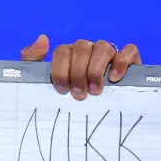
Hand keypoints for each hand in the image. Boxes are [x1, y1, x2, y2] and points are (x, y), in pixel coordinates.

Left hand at [21, 34, 141, 100]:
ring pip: (103, 47)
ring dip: (96, 70)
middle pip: (82, 48)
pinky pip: (128, 50)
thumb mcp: (41, 83)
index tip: (62, 90)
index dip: (60, 70)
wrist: (90, 122)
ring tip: (95, 91)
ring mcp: (108, 53)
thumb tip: (42, 39)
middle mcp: (88, 50)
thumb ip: (32, 61)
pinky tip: (114, 78)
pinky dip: (121, 62)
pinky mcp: (128, 59)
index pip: (62, 51)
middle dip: (78, 73)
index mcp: (68, 55)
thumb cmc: (64, 100)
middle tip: (78, 95)